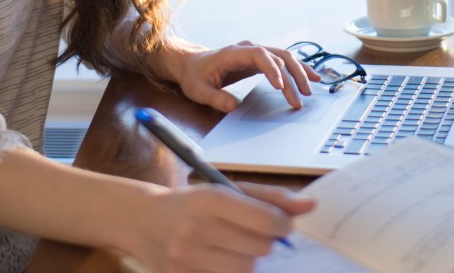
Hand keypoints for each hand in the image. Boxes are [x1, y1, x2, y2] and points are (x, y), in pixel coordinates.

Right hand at [131, 182, 315, 272]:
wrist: (142, 220)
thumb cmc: (192, 203)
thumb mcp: (227, 190)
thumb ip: (271, 198)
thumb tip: (311, 206)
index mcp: (210, 199)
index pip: (267, 221)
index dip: (283, 225)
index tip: (281, 224)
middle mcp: (196, 229)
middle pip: (260, 249)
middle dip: (263, 241)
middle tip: (249, 233)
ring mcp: (186, 259)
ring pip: (246, 270)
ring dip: (247, 259)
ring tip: (231, 246)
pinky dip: (229, 272)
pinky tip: (217, 259)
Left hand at [165, 40, 322, 111]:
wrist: (192, 63)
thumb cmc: (195, 76)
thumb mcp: (199, 90)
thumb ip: (215, 98)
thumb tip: (233, 106)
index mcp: (234, 53)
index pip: (260, 55)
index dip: (272, 69)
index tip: (280, 87)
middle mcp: (249, 49)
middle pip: (278, 55)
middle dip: (293, 75)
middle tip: (302, 96)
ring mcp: (256, 52)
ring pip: (285, 56)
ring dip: (300, 71)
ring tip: (313, 87)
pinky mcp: (260, 60)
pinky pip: (283, 61)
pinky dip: (297, 69)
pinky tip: (311, 77)